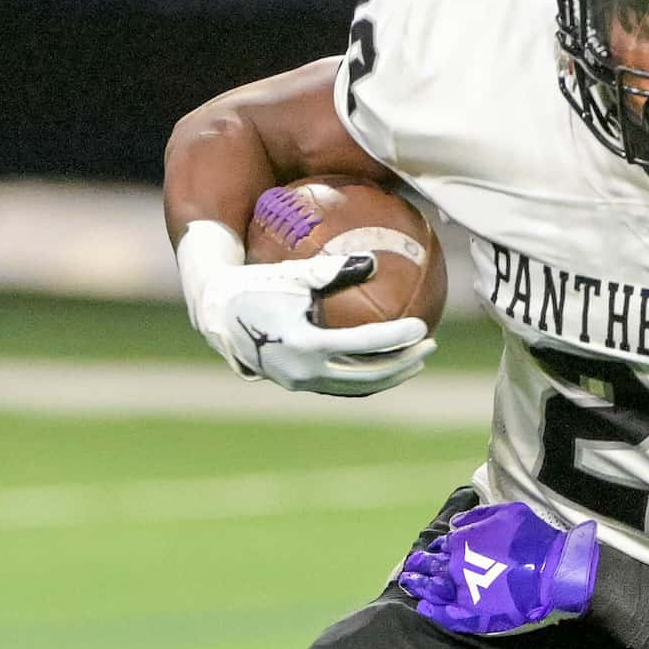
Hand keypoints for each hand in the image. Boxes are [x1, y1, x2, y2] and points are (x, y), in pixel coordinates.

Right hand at [180, 226, 433, 394]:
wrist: (218, 315)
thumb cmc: (256, 284)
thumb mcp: (292, 274)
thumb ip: (332, 269)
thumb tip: (373, 261)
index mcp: (304, 344)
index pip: (364, 345)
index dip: (396, 337)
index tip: (423, 326)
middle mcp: (303, 370)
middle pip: (368, 375)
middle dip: (403, 363)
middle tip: (430, 346)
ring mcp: (301, 382)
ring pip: (357, 387)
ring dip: (389, 375)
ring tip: (416, 360)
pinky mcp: (299, 385)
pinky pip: (342, 385)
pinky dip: (367, 377)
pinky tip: (388, 363)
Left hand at [398, 502, 598, 636]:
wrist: (553, 571)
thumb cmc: (532, 539)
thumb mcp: (506, 513)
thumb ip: (477, 516)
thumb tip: (455, 523)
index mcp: (463, 541)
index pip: (443, 545)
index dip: (436, 548)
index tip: (432, 550)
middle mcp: (456, 566)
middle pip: (431, 566)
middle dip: (420, 565)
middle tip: (412, 567)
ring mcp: (462, 592)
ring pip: (432, 590)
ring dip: (418, 586)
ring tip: (409, 584)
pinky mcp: (472, 614)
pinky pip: (447, 615)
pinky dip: (433, 612)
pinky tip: (423, 609)